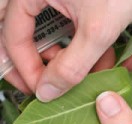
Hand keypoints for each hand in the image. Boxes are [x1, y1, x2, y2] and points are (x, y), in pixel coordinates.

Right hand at [2, 0, 131, 101]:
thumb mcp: (97, 30)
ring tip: (86, 72)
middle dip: (33, 63)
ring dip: (64, 57)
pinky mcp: (73, 2)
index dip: (27, 70)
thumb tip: (48, 91)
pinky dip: (80, 46)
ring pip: (45, 33)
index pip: (13, 39)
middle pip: (19, 34)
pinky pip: (66, 27)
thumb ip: (72, 65)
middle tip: (45, 83)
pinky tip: (101, 57)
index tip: (44, 91)